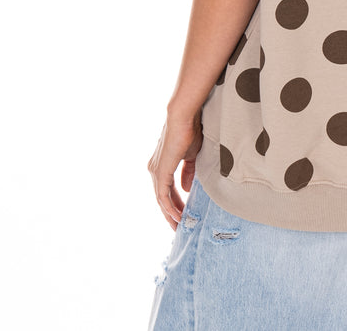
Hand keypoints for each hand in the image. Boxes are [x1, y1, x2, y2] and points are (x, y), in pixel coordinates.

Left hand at [147, 110, 203, 229]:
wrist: (184, 118)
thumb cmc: (190, 131)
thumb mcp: (191, 156)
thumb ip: (188, 173)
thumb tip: (186, 189)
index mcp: (162, 165)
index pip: (166, 190)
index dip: (175, 204)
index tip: (184, 215)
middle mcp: (154, 170)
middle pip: (162, 198)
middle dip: (171, 214)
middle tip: (180, 227)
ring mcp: (156, 171)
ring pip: (161, 200)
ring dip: (171, 214)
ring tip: (180, 226)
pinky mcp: (160, 172)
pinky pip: (163, 196)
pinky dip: (170, 207)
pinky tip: (177, 217)